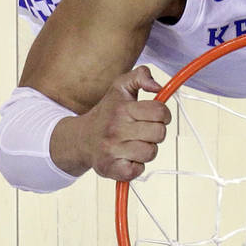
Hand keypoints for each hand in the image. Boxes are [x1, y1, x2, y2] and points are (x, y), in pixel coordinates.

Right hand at [77, 66, 170, 180]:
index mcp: (122, 109)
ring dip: (147, 149)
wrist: (81, 138)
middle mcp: (116, 129)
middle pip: (159, 133)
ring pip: (151, 152)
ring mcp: (113, 151)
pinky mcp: (111, 169)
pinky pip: (139, 170)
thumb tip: (158, 87)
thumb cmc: (108, 112)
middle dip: (156, 132)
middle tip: (143, 130)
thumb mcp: (120, 87)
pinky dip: (137, 165)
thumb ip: (141, 75)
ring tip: (135, 143)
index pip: (160, 111)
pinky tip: (127, 157)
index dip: (163, 114)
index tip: (156, 116)